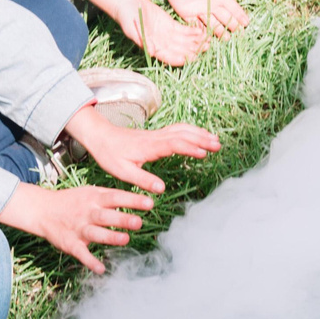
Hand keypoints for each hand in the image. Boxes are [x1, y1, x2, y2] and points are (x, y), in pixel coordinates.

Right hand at [0, 181, 152, 272]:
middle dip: (122, 219)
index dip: (133, 200)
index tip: (150, 203)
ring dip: (110, 237)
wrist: (43, 210)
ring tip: (125, 240)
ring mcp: (78, 228)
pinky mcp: (70, 243)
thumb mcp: (90, 192)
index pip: (116, 197)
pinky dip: (89, 261)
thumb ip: (111, 196)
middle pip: (106, 216)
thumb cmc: (73, 201)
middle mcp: (87, 213)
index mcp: (94, 199)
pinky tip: (101, 269)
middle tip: (139, 222)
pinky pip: (80, 253)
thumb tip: (140, 199)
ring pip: (95, 233)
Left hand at [61, 105, 219, 194]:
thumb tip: (161, 189)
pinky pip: (178, 129)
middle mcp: (156, 138)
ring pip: (183, 129)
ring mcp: (157, 134)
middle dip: (202, 138)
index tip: (204, 153)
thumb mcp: (123, 172)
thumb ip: (142, 180)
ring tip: (215, 140)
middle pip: (184, 133)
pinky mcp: (157, 134)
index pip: (175, 144)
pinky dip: (192, 130)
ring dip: (200, 133)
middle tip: (219, 145)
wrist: (101, 136)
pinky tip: (199, 136)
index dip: (190, 148)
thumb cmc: (110, 155)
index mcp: (150, 147)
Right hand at [87, 0, 205, 67]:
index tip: (193, 58)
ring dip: (196, 42)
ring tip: (209, 40)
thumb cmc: (125, 16)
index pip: (170, 57)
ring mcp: (167, 34)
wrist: (125, 3)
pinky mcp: (169, 25)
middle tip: (207, 47)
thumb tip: (152, 52)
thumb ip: (141, 39)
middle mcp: (162, 43)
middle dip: (194, 51)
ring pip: (185, 42)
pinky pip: (183, 31)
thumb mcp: (131, 28)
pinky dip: (193, 32)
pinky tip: (202, 31)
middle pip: (181, 51)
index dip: (182, 59)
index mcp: (153, 47)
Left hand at [155, 0, 250, 37]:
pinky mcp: (187, 13)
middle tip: (239, 34)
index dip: (240, 15)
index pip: (233, 7)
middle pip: (225, 17)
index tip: (247, 23)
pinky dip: (202, 32)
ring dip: (219, 32)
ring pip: (212, 24)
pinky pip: (196, 25)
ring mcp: (199, 9)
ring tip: (226, 39)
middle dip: (232, 26)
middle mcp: (211, 3)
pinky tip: (208, 38)